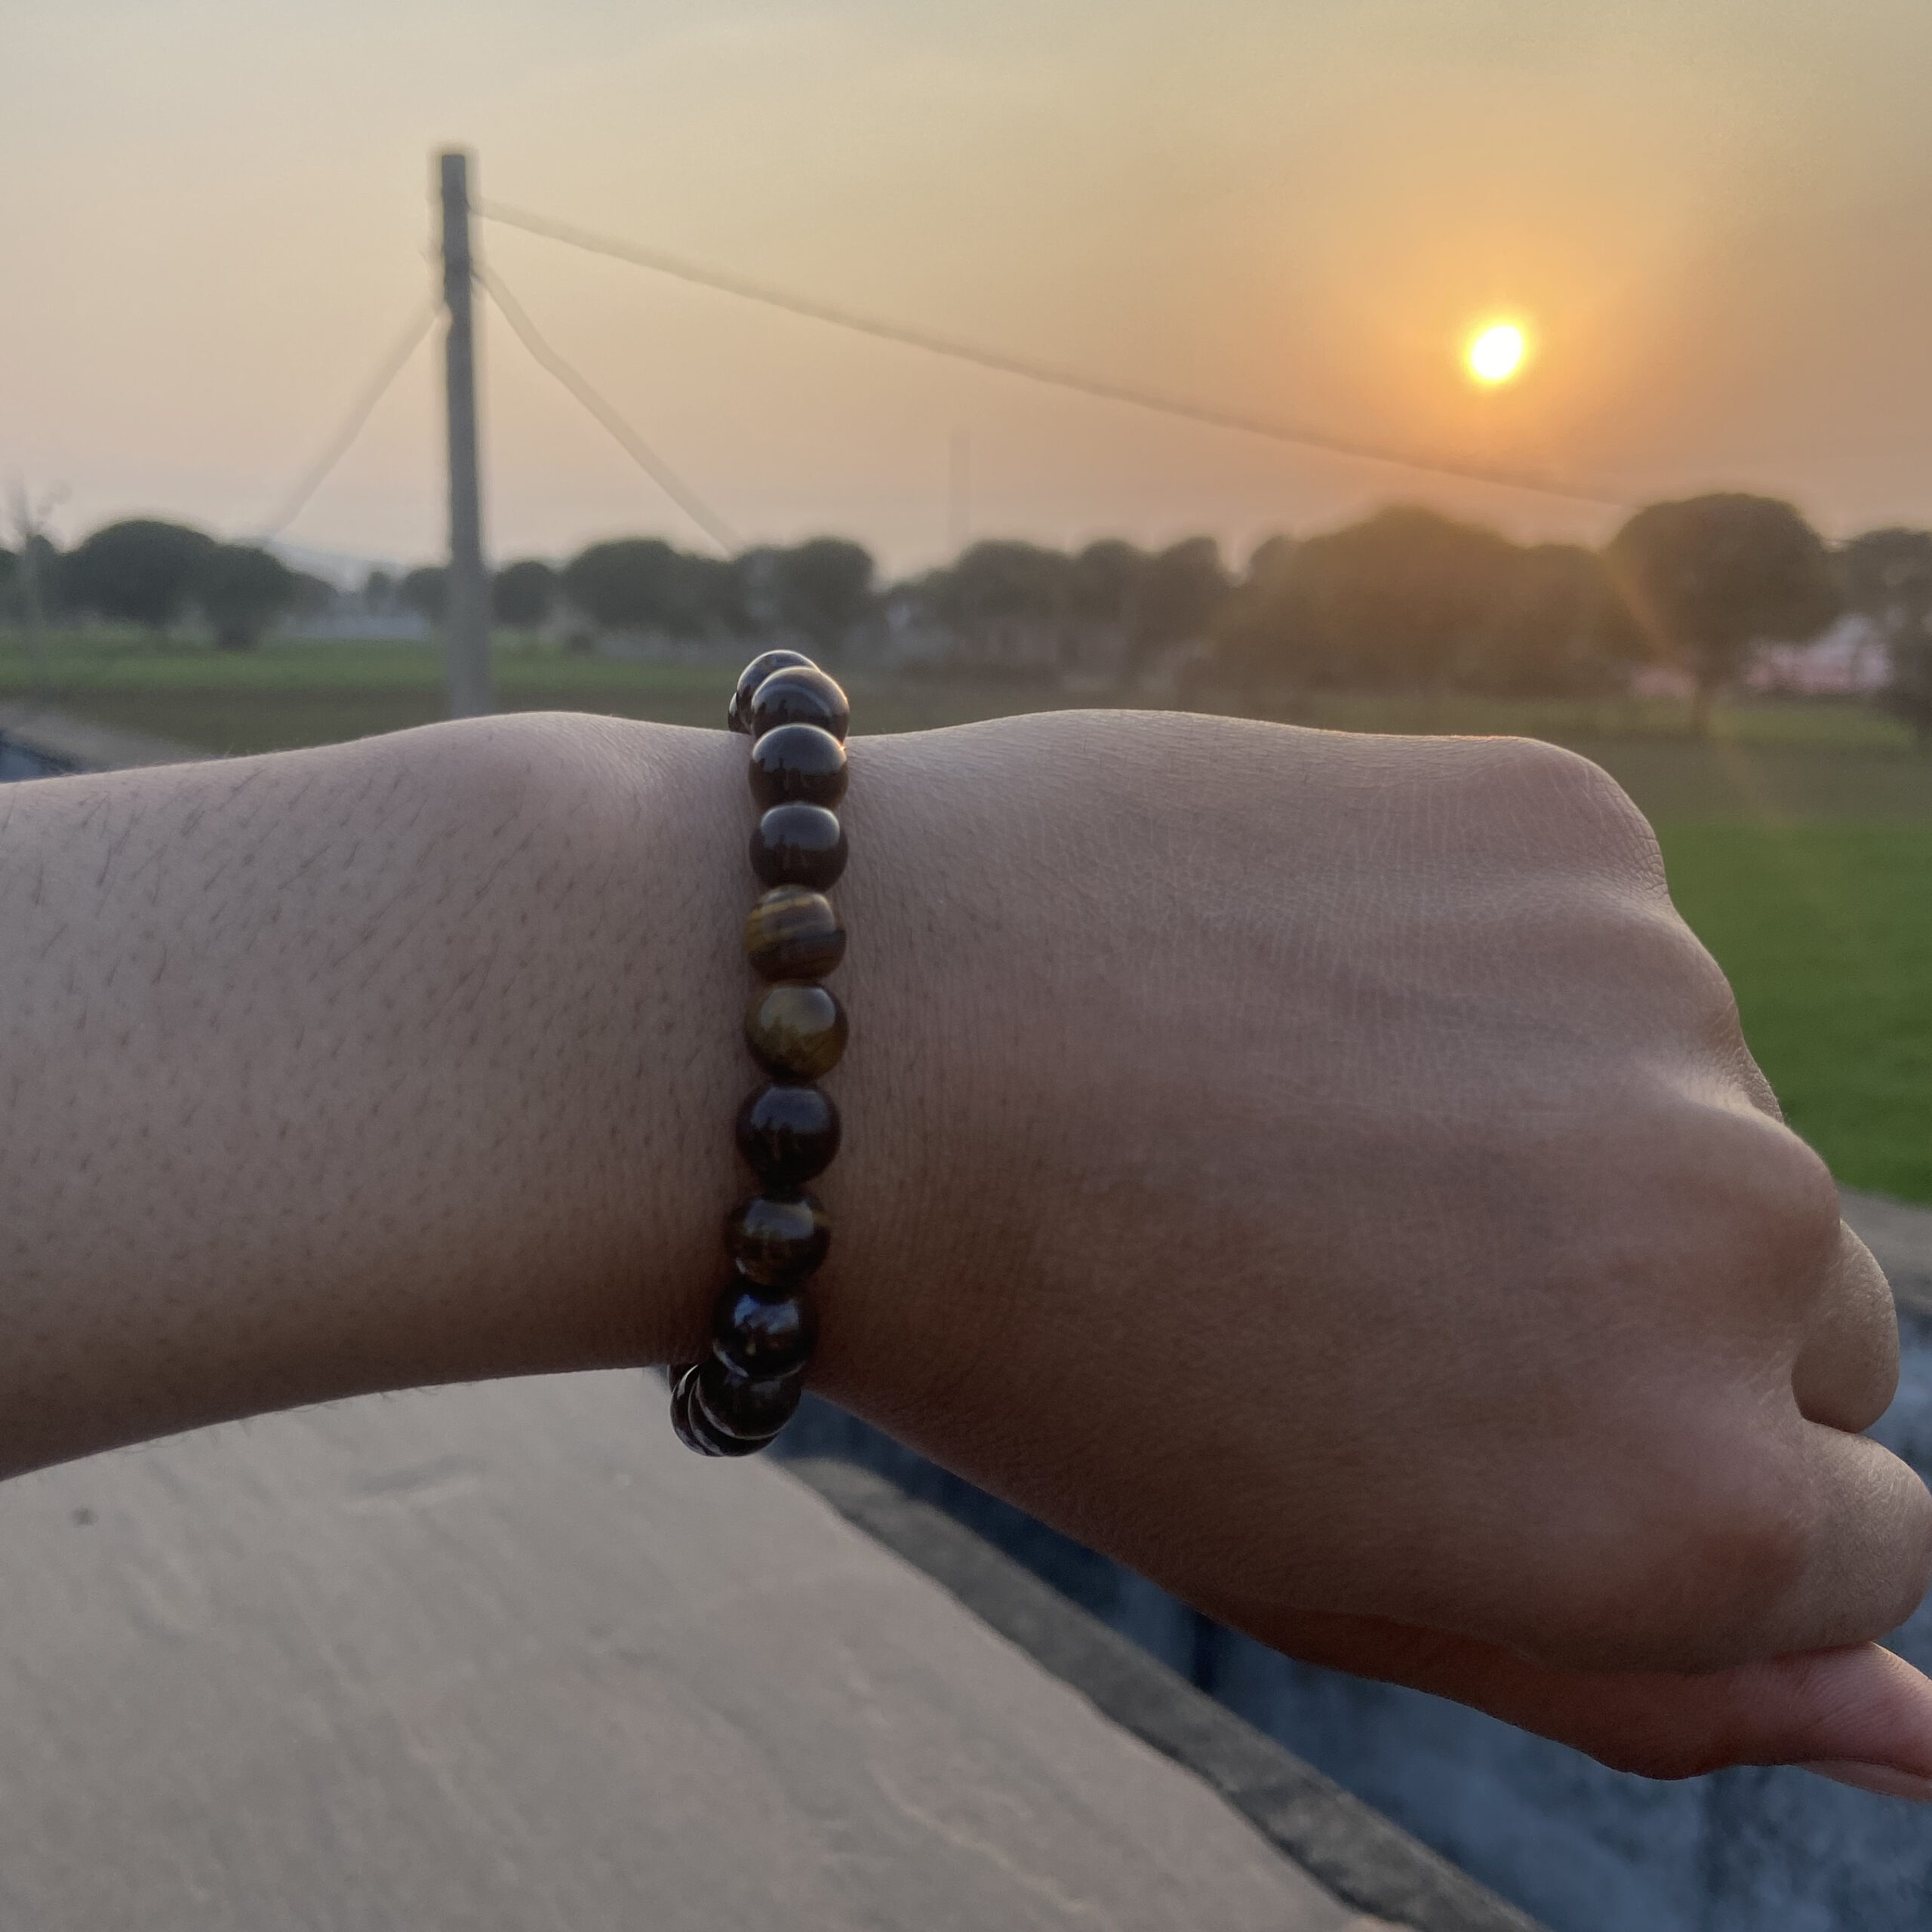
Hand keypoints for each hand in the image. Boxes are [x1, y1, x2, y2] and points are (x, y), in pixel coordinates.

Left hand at [822, 709, 1931, 1786]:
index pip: (1863, 1533)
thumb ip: (1645, 1677)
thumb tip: (1920, 1727)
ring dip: (1564, 1118)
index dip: (1675, 1482)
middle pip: (1814, 1315)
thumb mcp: (1337, 1582)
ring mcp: (1664, 1006)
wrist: (850, 1045)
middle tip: (1378, 1263)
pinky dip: (1492, 960)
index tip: (1514, 1421)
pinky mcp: (1568, 826)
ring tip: (1308, 1106)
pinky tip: (1301, 970)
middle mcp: (1734, 1247)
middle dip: (1641, 1312)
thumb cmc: (1065, 1359)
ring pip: (1708, 1105)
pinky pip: (1603, 933)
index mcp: (1683, 1505)